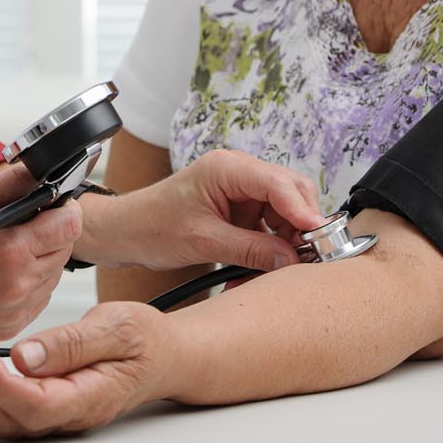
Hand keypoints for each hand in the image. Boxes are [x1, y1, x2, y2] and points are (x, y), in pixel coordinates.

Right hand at [0, 163, 80, 340]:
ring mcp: (12, 312)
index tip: (46, 204)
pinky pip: (36, 299)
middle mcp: (18, 286)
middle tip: (16, 224)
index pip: (71, 224)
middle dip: (49, 232)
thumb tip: (43, 170)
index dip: (61, 208)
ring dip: (39, 258)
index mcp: (11, 251)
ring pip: (53, 276)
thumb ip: (12, 183)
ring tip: (1, 249)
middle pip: (64, 249)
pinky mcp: (5, 327)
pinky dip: (27, 283)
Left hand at [0, 301, 174, 437]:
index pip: (31, 405)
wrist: (160, 355)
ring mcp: (42, 413)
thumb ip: (73, 343)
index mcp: (84, 400)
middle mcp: (58, 416)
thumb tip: (26, 356)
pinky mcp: (29, 400)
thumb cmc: (145, 341)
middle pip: (0, 416)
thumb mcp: (120, 328)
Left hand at [80, 149, 322, 270]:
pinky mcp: (238, 212)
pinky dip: (268, 252)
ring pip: (283, 215)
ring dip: (284, 246)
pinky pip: (267, 230)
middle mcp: (238, 174)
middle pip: (290, 195)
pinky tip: (259, 274)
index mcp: (227, 168)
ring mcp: (240, 193)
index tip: (318, 237)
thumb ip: (250, 249)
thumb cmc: (152, 225)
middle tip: (306, 261)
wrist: (125, 233)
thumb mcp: (203, 241)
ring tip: (278, 274)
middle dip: (300, 228)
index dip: (302, 210)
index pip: (279, 182)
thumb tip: (291, 260)